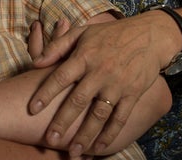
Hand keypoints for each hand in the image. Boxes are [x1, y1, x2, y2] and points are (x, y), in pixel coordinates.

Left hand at [29, 14, 168, 155]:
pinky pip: (120, 117)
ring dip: (86, 134)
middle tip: (50, 139)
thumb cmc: (110, 34)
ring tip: (74, 151)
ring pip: (99, 114)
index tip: (32, 109)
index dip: (45, 93)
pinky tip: (99, 147)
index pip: (60, 77)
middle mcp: (99, 72)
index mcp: (84, 56)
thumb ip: (57, 46)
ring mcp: (117, 84)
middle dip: (63, 121)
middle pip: (78, 100)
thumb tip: (35, 62)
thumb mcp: (82, 32)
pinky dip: (110, 134)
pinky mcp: (133, 94)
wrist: (149, 36)